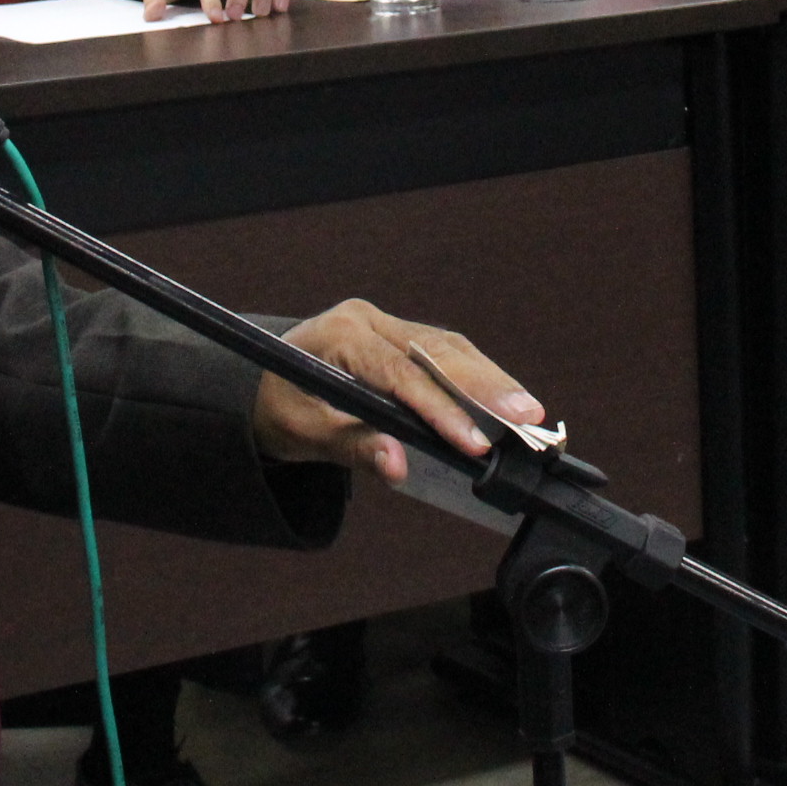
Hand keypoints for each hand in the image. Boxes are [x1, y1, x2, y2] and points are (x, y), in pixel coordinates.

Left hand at [255, 299, 543, 483]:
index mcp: (340, 335)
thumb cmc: (277, 410)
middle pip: (437, 349)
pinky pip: (445, 353)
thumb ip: (352, 448)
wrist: (258, 388)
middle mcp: (367, 320)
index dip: (441, 409)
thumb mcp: (303, 435)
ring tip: (528, 413)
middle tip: (527, 417)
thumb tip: (398, 465)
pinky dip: (477, 378)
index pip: (400, 372)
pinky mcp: (399, 337)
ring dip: (490, 380)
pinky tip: (505, 401)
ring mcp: (385, 324)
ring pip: (449, 347)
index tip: (474, 443)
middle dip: (485, 386)